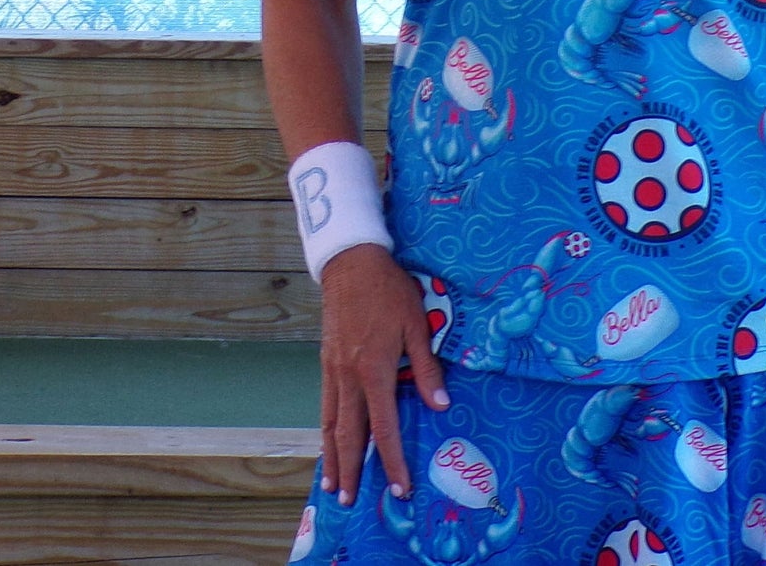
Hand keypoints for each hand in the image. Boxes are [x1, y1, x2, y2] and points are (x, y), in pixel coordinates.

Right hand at [318, 243, 448, 504]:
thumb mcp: (417, 323)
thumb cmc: (389, 290)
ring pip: (331, 423)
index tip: (398, 486)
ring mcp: (333, 370)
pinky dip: (325, 430)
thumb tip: (440, 403)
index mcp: (374, 369)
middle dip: (351, 470)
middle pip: (349, 433)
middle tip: (350, 501)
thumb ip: (426, 366)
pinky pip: (325, 405)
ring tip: (333, 484)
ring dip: (333, 456)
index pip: (384, 426)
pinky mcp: (326, 362)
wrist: (351, 263)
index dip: (392, 459)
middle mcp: (349, 376)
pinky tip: (328, 441)